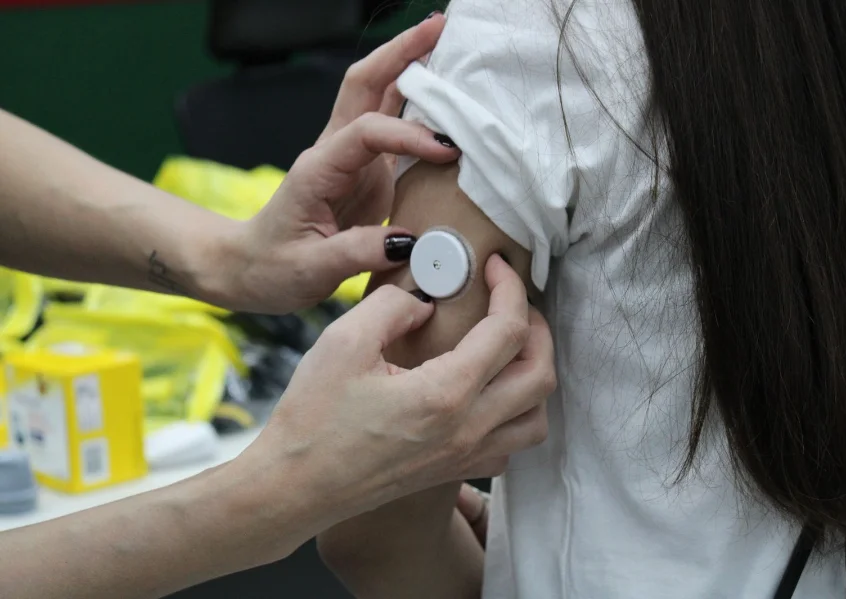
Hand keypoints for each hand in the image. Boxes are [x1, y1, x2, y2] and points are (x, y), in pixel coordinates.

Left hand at [214, 15, 457, 312]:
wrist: (250, 267)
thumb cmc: (271, 267)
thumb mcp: (309, 269)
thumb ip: (357, 252)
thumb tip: (408, 241)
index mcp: (319, 168)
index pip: (367, 131)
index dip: (408, 133)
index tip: (445, 150)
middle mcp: (334, 152)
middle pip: (366, 83)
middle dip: (402, 52)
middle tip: (441, 26)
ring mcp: (351, 159)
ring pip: (379, 96)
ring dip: (411, 68)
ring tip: (450, 47)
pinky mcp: (366, 174)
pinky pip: (393, 129)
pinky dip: (419, 107)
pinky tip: (445, 99)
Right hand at [236, 256, 554, 559]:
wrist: (296, 487)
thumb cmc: (312, 418)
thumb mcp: (344, 342)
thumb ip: (393, 306)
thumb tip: (426, 302)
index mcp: (444, 395)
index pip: (507, 331)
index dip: (510, 288)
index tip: (496, 266)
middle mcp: (467, 430)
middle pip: (540, 374)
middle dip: (536, 327)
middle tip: (512, 300)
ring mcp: (465, 456)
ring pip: (537, 416)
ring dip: (535, 373)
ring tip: (510, 344)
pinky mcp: (455, 470)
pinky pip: (513, 443)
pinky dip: (518, 411)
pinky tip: (490, 390)